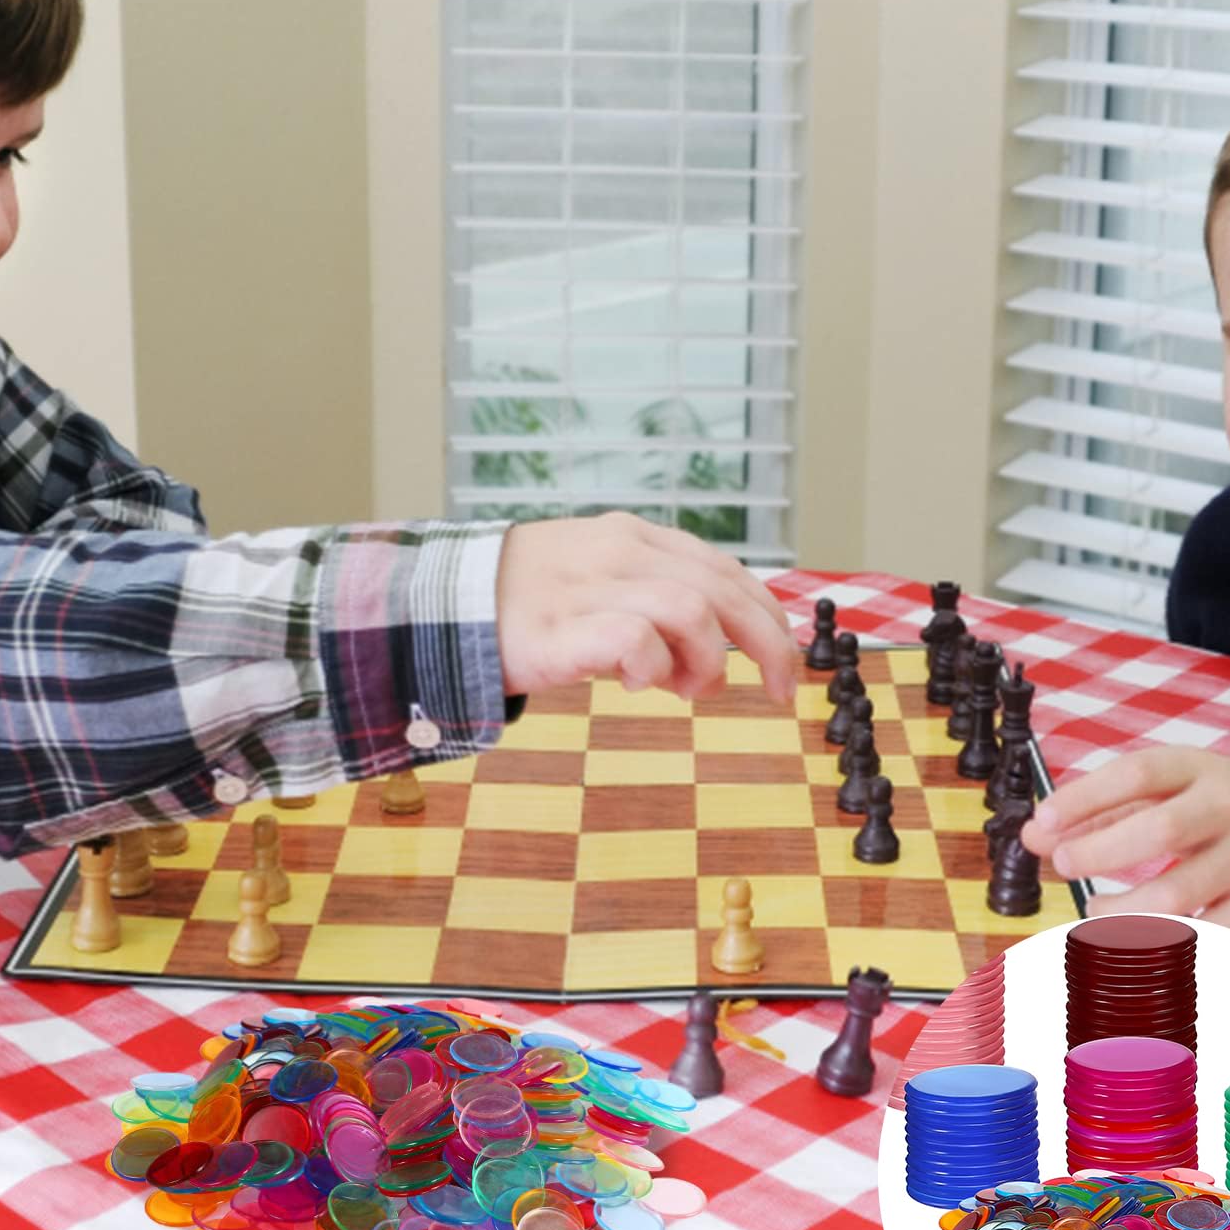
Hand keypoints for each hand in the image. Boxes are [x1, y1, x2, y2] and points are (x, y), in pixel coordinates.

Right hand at [495, 513, 796, 703]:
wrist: (443, 604)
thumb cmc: (529, 605)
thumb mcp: (600, 589)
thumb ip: (657, 616)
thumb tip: (713, 670)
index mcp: (634, 538)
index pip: (725, 569)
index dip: (768, 615)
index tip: (786, 661)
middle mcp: (619, 552)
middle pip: (722, 589)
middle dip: (766, 644)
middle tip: (781, 691)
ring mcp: (590, 587)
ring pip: (690, 609)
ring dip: (708, 659)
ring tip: (689, 690)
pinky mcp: (561, 629)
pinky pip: (635, 641)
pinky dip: (654, 668)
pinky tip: (637, 685)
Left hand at [1018, 748, 1229, 932]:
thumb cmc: (1229, 801)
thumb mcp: (1176, 786)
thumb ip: (1104, 808)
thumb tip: (1034, 836)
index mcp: (1198, 768)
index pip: (1136, 774)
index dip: (1083, 798)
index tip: (1041, 821)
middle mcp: (1229, 807)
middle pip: (1159, 831)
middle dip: (1098, 852)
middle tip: (1063, 864)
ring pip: (1180, 892)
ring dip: (1123, 909)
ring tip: (1095, 909)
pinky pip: (1209, 931)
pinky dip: (1166, 939)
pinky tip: (1139, 937)